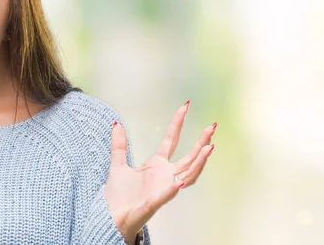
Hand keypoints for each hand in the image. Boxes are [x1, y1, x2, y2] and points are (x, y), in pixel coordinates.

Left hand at [104, 101, 216, 243]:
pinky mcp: (154, 202)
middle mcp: (164, 175)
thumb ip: (118, 146)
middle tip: (212, 127)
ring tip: (209, 148)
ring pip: (188, 174)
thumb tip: (116, 124)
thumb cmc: (118, 195)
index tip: (185, 106)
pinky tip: (180, 181)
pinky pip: (167, 195)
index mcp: (156, 165)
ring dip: (198, 163)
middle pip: (188, 156)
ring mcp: (163, 188)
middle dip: (200, 142)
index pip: (171, 140)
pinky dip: (173, 188)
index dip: (178, 123)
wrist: (111, 217)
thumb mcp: (117, 164)